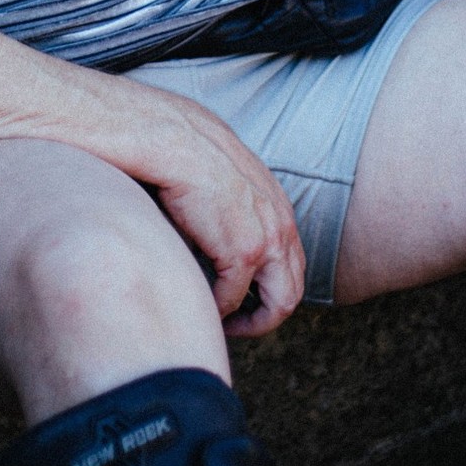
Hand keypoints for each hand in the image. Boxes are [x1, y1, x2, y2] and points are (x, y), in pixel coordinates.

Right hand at [142, 92, 306, 337]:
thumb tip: (216, 233)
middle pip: (293, 290)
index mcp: (279, 207)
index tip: (242, 299)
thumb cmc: (186, 155)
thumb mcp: (225, 181)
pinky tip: (199, 306)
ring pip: (276, 304)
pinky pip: (232, 299)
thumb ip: (233, 209)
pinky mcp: (242, 252)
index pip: (290, 263)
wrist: (173, 140)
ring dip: (249, 322)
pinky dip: (216, 310)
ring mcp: (267, 240)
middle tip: (237, 325)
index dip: (269, 288)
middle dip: (267, 316)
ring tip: (221, 325)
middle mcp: (282, 225)